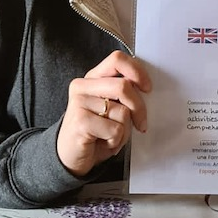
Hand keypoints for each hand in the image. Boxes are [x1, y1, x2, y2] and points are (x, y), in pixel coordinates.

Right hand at [57, 50, 150, 177]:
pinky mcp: (80, 121)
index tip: (147, 88)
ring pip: (122, 111)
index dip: (137, 72)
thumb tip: (146, 89)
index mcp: (92, 78)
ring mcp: (79, 103)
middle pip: (124, 86)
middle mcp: (83, 86)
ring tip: (111, 136)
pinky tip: (103, 143)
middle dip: (139, 108)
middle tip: (141, 123)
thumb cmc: (95, 133)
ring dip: (125, 131)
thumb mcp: (111, 108)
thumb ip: (123, 94)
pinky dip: (116, 141)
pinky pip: (115, 129)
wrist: (70, 157)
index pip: (117, 60)